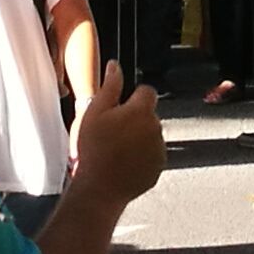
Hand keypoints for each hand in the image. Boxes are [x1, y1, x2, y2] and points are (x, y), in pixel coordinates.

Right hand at [69, 78, 166, 201]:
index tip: (118, 108)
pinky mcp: (158, 167)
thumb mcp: (95, 112)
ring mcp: (159, 149)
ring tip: (116, 150)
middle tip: (112, 132)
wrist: (99, 188)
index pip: (146, 91)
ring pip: (150, 135)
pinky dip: (141, 157)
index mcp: (141, 111)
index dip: (132, 97)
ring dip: (139, 138)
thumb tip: (115, 66)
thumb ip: (110, 86)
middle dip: (135, 119)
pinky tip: (123, 163)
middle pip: (148, 115)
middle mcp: (156, 128)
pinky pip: (152, 155)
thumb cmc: (94, 149)